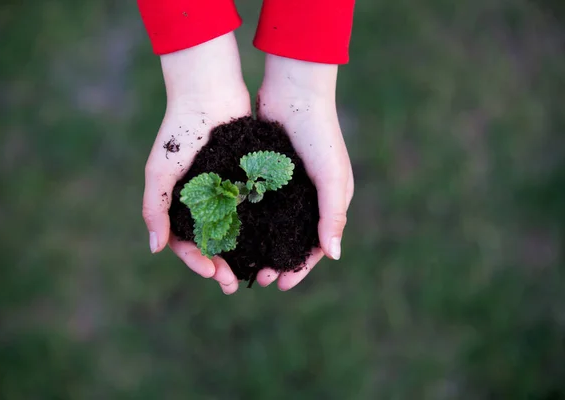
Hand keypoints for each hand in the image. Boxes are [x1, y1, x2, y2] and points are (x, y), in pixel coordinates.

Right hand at [142, 33, 249, 293]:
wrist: (209, 93)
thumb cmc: (178, 132)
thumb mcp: (160, 172)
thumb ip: (155, 209)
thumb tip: (155, 248)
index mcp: (180, 204)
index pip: (186, 242)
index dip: (196, 261)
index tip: (212, 274)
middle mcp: (204, 201)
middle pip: (213, 243)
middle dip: (221, 266)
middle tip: (232, 285)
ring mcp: (226, 191)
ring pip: (235, 231)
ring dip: (242, 254)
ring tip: (255, 272)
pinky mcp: (247, 179)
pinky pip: (253, 209)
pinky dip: (259, 228)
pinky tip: (270, 242)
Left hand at [255, 55, 353, 290]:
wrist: (295, 91)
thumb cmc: (320, 134)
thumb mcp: (332, 176)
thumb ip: (333, 215)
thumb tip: (332, 256)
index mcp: (329, 202)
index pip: (316, 246)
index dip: (300, 269)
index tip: (281, 286)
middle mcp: (308, 198)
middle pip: (291, 240)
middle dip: (276, 261)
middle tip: (258, 278)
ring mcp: (286, 186)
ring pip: (271, 226)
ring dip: (259, 245)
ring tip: (241, 262)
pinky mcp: (266, 173)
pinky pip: (257, 204)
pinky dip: (247, 221)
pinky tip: (232, 233)